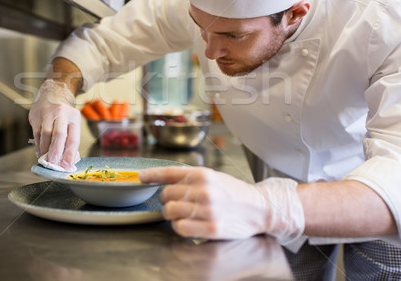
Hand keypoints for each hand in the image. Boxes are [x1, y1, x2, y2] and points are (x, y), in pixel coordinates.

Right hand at [28, 79, 80, 168]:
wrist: (53, 94)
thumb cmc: (64, 114)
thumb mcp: (72, 123)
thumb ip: (70, 140)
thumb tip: (66, 161)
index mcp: (74, 117)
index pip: (73, 138)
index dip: (69, 154)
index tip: (66, 166)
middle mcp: (62, 113)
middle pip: (58, 135)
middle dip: (56, 152)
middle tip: (53, 163)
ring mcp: (48, 113)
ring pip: (46, 135)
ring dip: (45, 149)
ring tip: (46, 159)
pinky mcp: (36, 115)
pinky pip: (37, 133)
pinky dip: (39, 144)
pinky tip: (41, 150)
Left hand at [138, 166, 304, 244]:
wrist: (259, 208)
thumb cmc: (234, 193)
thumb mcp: (213, 177)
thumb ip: (189, 178)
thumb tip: (162, 180)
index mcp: (203, 174)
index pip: (169, 172)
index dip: (151, 175)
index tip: (140, 177)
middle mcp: (204, 190)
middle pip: (165, 195)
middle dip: (168, 200)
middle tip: (178, 203)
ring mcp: (207, 210)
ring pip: (170, 212)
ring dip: (173, 215)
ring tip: (185, 214)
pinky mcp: (211, 228)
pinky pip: (180, 228)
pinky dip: (180, 227)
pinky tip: (189, 224)